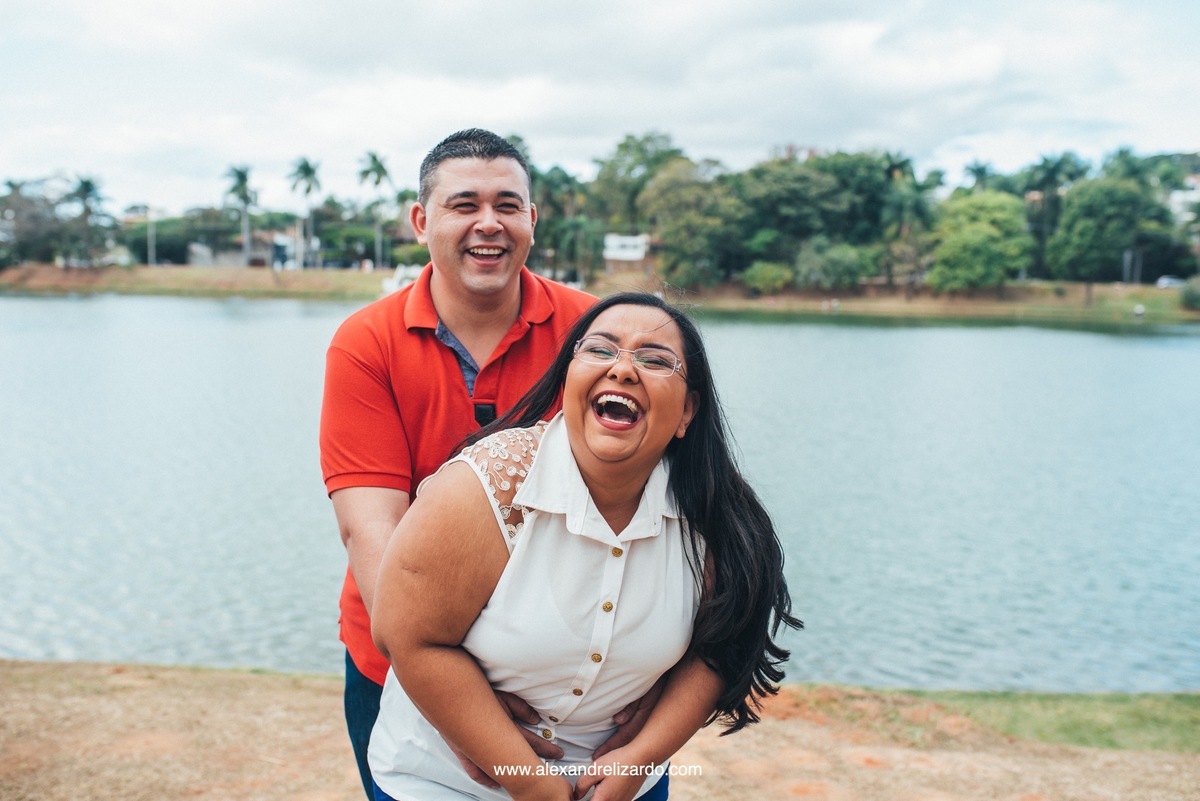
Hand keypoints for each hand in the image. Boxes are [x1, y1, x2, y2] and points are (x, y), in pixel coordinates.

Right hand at [445, 689, 564, 786]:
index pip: (530, 741)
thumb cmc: (475, 689)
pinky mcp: (461, 751)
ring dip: (512, 774)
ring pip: (497, 768)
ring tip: (525, 781)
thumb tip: (535, 720)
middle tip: (548, 773)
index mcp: (504, 727)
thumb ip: (520, 708)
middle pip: (517, 757)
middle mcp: (489, 741)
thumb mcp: (503, 695)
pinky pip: (475, 772)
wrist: (443, 690)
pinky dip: (485, 778)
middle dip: (534, 766)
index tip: (559, 753)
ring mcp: (474, 749)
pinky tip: (493, 783)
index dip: (546, 748)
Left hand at [573, 747, 648, 800]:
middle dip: (593, 796)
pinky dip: (611, 793)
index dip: (582, 799)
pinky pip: (615, 799)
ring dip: (602, 795)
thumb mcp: (595, 769)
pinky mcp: (628, 798)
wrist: (642, 758)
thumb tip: (576, 794)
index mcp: (604, 800)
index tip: (581, 793)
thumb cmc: (621, 762)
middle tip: (592, 785)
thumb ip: (582, 784)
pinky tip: (612, 781)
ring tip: (603, 781)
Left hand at [591, 675, 665, 758]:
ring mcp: (652, 728)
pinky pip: (640, 740)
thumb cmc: (655, 683)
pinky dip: (630, 748)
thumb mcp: (643, 691)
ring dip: (621, 754)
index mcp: (644, 719)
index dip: (609, 747)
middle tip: (597, 765)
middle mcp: (649, 727)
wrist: (672, 681)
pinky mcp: (654, 726)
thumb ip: (630, 706)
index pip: (623, 737)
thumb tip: (618, 721)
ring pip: (635, 745)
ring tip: (608, 763)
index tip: (596, 757)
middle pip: (628, 745)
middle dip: (613, 755)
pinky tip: (625, 753)